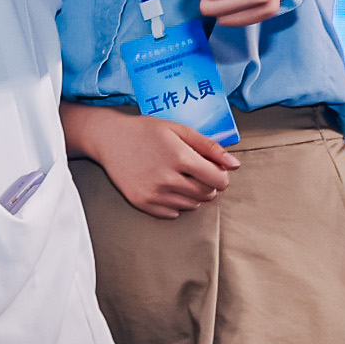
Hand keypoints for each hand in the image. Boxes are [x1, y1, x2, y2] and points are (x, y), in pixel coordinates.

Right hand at [65, 97, 237, 219]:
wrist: (109, 139)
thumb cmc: (145, 131)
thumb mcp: (179, 130)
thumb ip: (209, 147)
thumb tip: (235, 165)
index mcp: (179, 157)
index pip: (218, 180)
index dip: (221, 176)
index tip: (214, 170)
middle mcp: (167, 178)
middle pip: (206, 194)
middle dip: (208, 185)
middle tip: (195, 173)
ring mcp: (153, 192)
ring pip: (191, 205)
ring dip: (192, 195)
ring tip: (179, 178)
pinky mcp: (141, 202)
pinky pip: (172, 213)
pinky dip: (176, 203)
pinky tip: (167, 187)